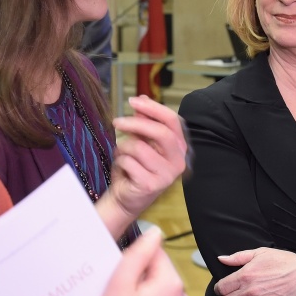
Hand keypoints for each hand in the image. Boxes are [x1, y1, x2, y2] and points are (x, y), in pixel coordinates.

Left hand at [107, 96, 187, 218]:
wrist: (126, 197)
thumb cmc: (135, 167)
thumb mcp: (140, 140)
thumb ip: (143, 122)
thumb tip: (142, 99)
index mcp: (179, 146)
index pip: (172, 120)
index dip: (153, 108)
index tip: (133, 100)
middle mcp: (178, 161)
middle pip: (160, 132)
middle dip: (135, 123)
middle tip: (117, 121)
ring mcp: (167, 174)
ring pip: (139, 147)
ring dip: (123, 148)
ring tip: (122, 155)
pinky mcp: (152, 184)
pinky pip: (129, 162)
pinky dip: (120, 162)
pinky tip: (123, 169)